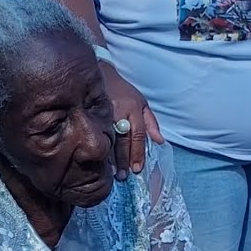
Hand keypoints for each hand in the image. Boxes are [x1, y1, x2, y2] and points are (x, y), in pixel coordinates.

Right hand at [100, 61, 162, 179]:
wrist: (101, 73)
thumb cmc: (124, 92)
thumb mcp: (142, 103)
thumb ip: (151, 123)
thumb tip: (160, 141)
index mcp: (134, 109)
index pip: (138, 134)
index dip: (138, 152)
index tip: (137, 169)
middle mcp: (119, 111)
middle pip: (123, 139)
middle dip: (123, 158)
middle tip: (123, 176)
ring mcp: (103, 111)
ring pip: (108, 137)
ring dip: (110, 156)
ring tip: (111, 173)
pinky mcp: (91, 112)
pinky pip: (95, 132)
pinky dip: (97, 146)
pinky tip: (97, 159)